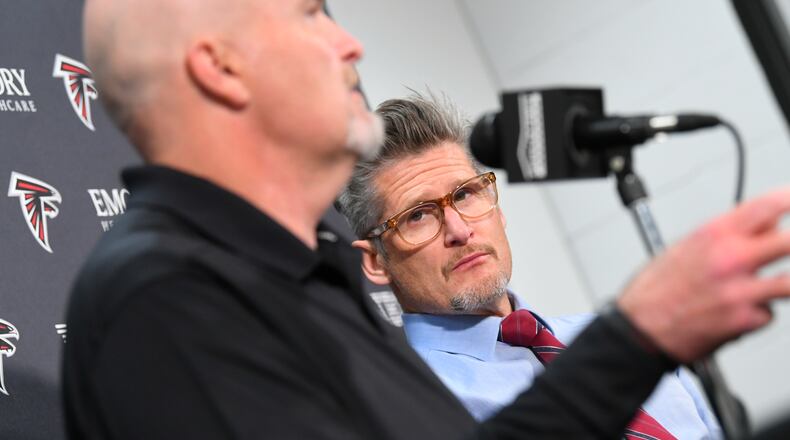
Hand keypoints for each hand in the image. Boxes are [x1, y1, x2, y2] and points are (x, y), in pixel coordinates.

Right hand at [618, 187, 789, 362]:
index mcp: (714, 235)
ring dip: (786, 282)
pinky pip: (769, 312)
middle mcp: (730, 259)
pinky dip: (760, 312)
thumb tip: (764, 226)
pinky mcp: (744, 320)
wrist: (640, 327)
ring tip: (774, 284)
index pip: (767, 206)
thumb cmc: (655, 289)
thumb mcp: (685, 246)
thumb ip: (728, 235)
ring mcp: (740, 291)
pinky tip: (740, 311)